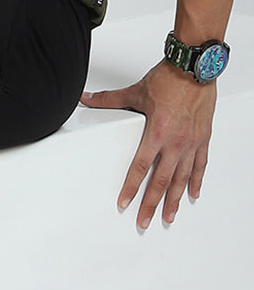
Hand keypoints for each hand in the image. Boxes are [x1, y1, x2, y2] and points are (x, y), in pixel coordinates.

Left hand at [79, 60, 214, 230]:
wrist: (195, 68)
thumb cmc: (169, 79)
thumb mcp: (135, 91)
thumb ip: (109, 99)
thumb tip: (86, 98)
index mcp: (157, 132)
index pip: (140, 167)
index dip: (131, 187)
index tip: (124, 203)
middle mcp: (176, 141)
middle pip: (162, 181)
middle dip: (152, 203)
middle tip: (144, 221)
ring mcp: (191, 142)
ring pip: (182, 178)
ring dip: (174, 199)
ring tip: (168, 216)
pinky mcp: (203, 138)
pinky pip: (200, 165)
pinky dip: (196, 181)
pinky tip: (191, 194)